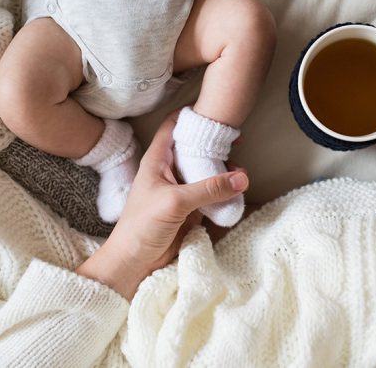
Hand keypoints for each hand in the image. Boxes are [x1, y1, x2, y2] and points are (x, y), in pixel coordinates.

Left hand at [76, 112, 248, 298]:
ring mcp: (180, 190)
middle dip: (214, 143)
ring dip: (222, 169)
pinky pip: (210, 194)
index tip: (215, 112)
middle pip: (193, 147)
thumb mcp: (175, 202)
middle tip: (237, 141)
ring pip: (205, 171)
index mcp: (157, 160)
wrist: (133, 264)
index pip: (173, 126)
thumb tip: (242, 177)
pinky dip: (223, 190)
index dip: (192, 115)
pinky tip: (237, 190)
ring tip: (242, 170)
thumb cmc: (141, 227)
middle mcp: (168, 171)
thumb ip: (209, 189)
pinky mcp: (189, 209)